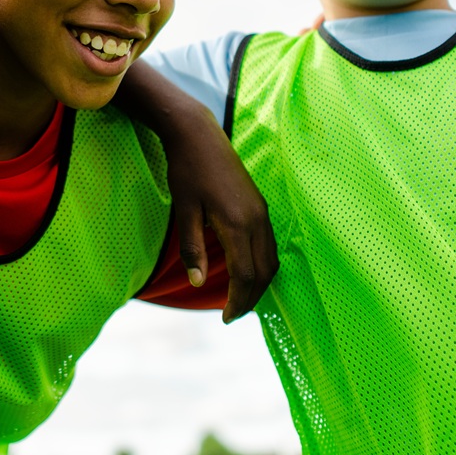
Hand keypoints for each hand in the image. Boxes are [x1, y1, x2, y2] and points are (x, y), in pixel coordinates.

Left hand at [162, 108, 278, 322]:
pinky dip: (261, 266)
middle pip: (263, 272)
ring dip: (258, 283)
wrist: (199, 135)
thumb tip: (198, 282)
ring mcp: (262, 212)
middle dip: (250, 298)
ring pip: (270, 260)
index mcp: (237, 223)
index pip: (246, 274)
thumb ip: (192, 249)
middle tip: (231, 316)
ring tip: (239, 299)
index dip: (238, 301)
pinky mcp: (260, 206)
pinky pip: (269, 245)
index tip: (225, 319)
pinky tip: (246, 272)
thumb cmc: (187, 171)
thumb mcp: (184, 211)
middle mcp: (257, 219)